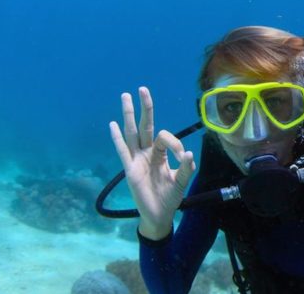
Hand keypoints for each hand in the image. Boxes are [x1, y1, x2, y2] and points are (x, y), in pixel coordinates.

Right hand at [109, 86, 194, 239]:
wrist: (159, 215)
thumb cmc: (169, 197)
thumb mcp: (181, 182)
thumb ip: (186, 169)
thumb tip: (190, 155)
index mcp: (160, 153)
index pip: (165, 137)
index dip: (176, 143)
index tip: (184, 158)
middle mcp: (147, 153)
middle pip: (145, 125)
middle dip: (145, 107)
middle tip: (142, 88)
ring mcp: (137, 159)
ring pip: (132, 133)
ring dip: (129, 115)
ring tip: (125, 96)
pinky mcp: (130, 169)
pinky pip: (123, 151)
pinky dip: (118, 138)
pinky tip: (113, 124)